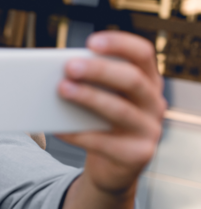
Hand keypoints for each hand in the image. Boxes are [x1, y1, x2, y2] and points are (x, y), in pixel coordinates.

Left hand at [56, 31, 165, 194]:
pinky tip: (57, 128)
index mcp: (148, 81)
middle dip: (99, 71)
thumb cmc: (100, 124)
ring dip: (89, 98)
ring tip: (61, 89)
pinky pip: (105, 142)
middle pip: (131, 79)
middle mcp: (154, 103)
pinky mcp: (138, 155)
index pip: (142, 54)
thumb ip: (89, 84)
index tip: (91, 41)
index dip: (120, 44)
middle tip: (69, 66)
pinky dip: (78, 134)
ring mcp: (150, 130)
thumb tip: (53, 73)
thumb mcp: (101, 100)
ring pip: (120, 110)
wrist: (111, 168)